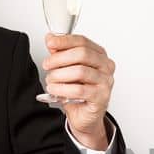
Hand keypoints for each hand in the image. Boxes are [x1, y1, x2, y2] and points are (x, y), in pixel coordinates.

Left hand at [38, 32, 114, 148]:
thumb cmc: (78, 91)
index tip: (50, 42)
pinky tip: (55, 89)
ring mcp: (106, 82)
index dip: (65, 40)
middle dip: (60, 58)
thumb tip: (51, 39)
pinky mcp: (101, 97)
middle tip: (47, 65)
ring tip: (50, 80)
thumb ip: (61, 53)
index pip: (83, 42)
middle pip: (82, 54)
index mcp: (99, 55)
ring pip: (80, 72)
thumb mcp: (67, 69)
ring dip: (59, 75)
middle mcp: (106, 66)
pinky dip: (63, 89)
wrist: (84, 115)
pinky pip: (79, 90)